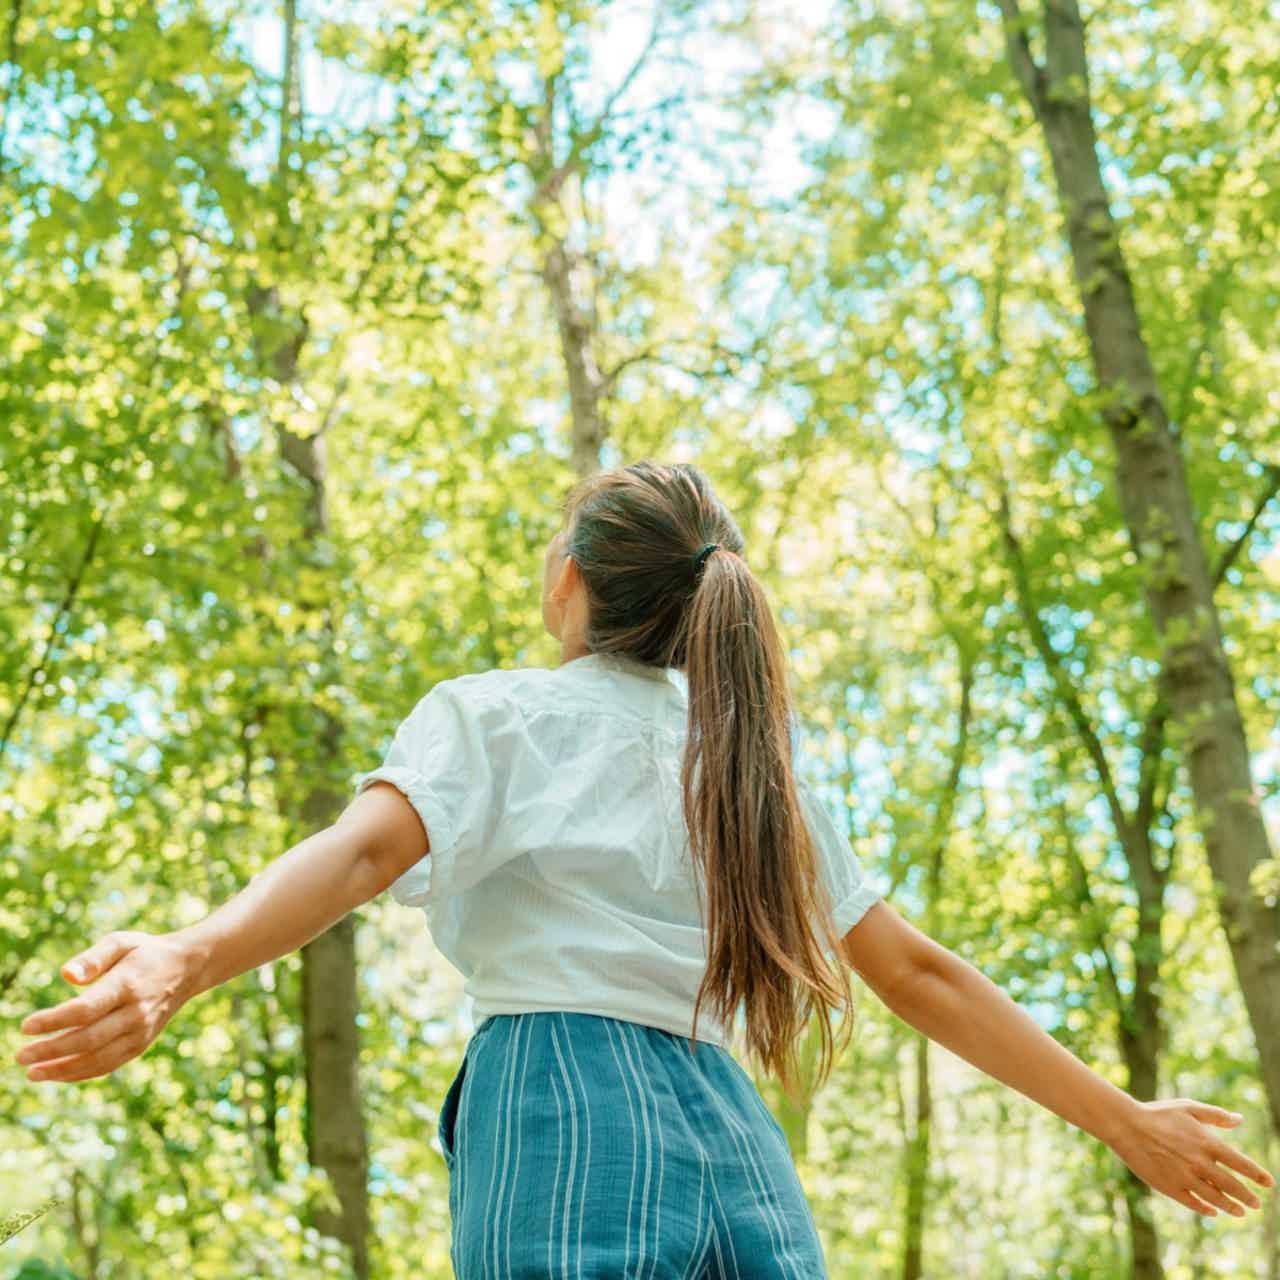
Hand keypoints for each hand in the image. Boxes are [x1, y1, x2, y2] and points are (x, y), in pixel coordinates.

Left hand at [14, 930, 196, 1082]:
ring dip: (62, 1069)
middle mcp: (137, 1012)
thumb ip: (93, 957)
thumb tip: (66, 976)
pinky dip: (81, 1073)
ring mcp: (141, 1032)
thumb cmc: (144, 952)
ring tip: (32, 1072)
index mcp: (129, 984)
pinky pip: (108, 1065)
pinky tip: (57, 1074)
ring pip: (98, 1058)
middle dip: (51, 1051)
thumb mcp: (122, 941)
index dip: (54, 1021)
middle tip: (21, 1055)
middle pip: (88, 1039)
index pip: (86, 1009)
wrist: (187, 969)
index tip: (26, 1026)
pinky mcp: (141, 1044)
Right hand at [1107, 1097, 1275, 1216]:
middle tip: (1256, 1204)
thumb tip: (1240, 1120)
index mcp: (1207, 1143)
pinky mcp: (1170, 1187)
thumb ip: (1216, 1115)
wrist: (1126, 1125)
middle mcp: (1200, 1163)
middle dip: (1247, 1197)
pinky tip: (1212, 1210)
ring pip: (1216, 1199)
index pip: (1241, 1164)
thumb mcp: (1188, 1107)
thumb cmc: (1158, 1113)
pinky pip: (1194, 1203)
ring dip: (1231, 1207)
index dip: (1257, 1175)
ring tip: (1240, 1212)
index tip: (1268, 1183)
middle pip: (1232, 1186)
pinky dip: (1206, 1209)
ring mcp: (1186, 1177)